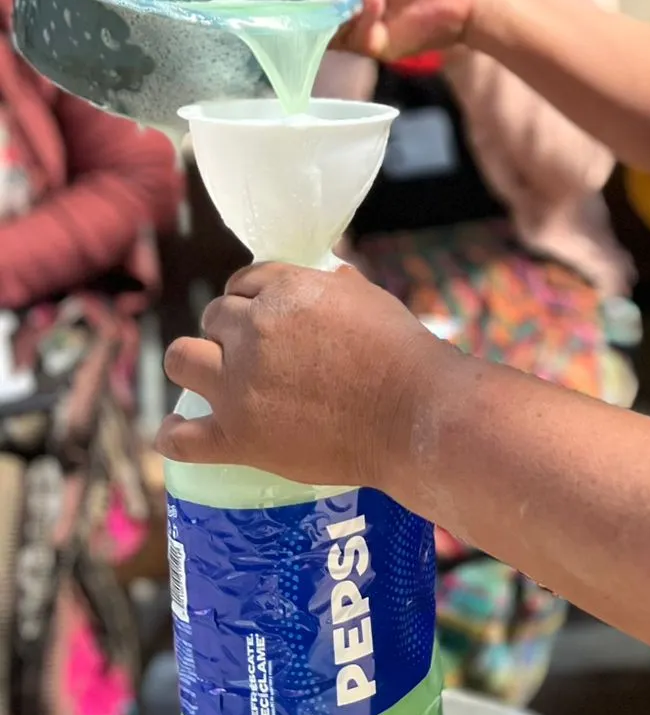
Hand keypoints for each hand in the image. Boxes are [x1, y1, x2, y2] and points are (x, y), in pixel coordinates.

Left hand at [156, 264, 441, 490]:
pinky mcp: (238, 436)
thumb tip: (325, 278)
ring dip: (193, 362)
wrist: (412, 414)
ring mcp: (240, 385)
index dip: (249, 297)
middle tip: (249, 352)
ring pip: (181, 358)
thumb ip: (335, 286)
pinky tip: (177, 428)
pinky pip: (179, 436)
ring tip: (208, 375)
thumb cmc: (402, 352)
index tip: (257, 313)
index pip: (244, 280)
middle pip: (213, 316)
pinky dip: (172, 432)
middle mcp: (255, 330)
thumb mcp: (368, 298)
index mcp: (286, 290)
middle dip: (228, 330)